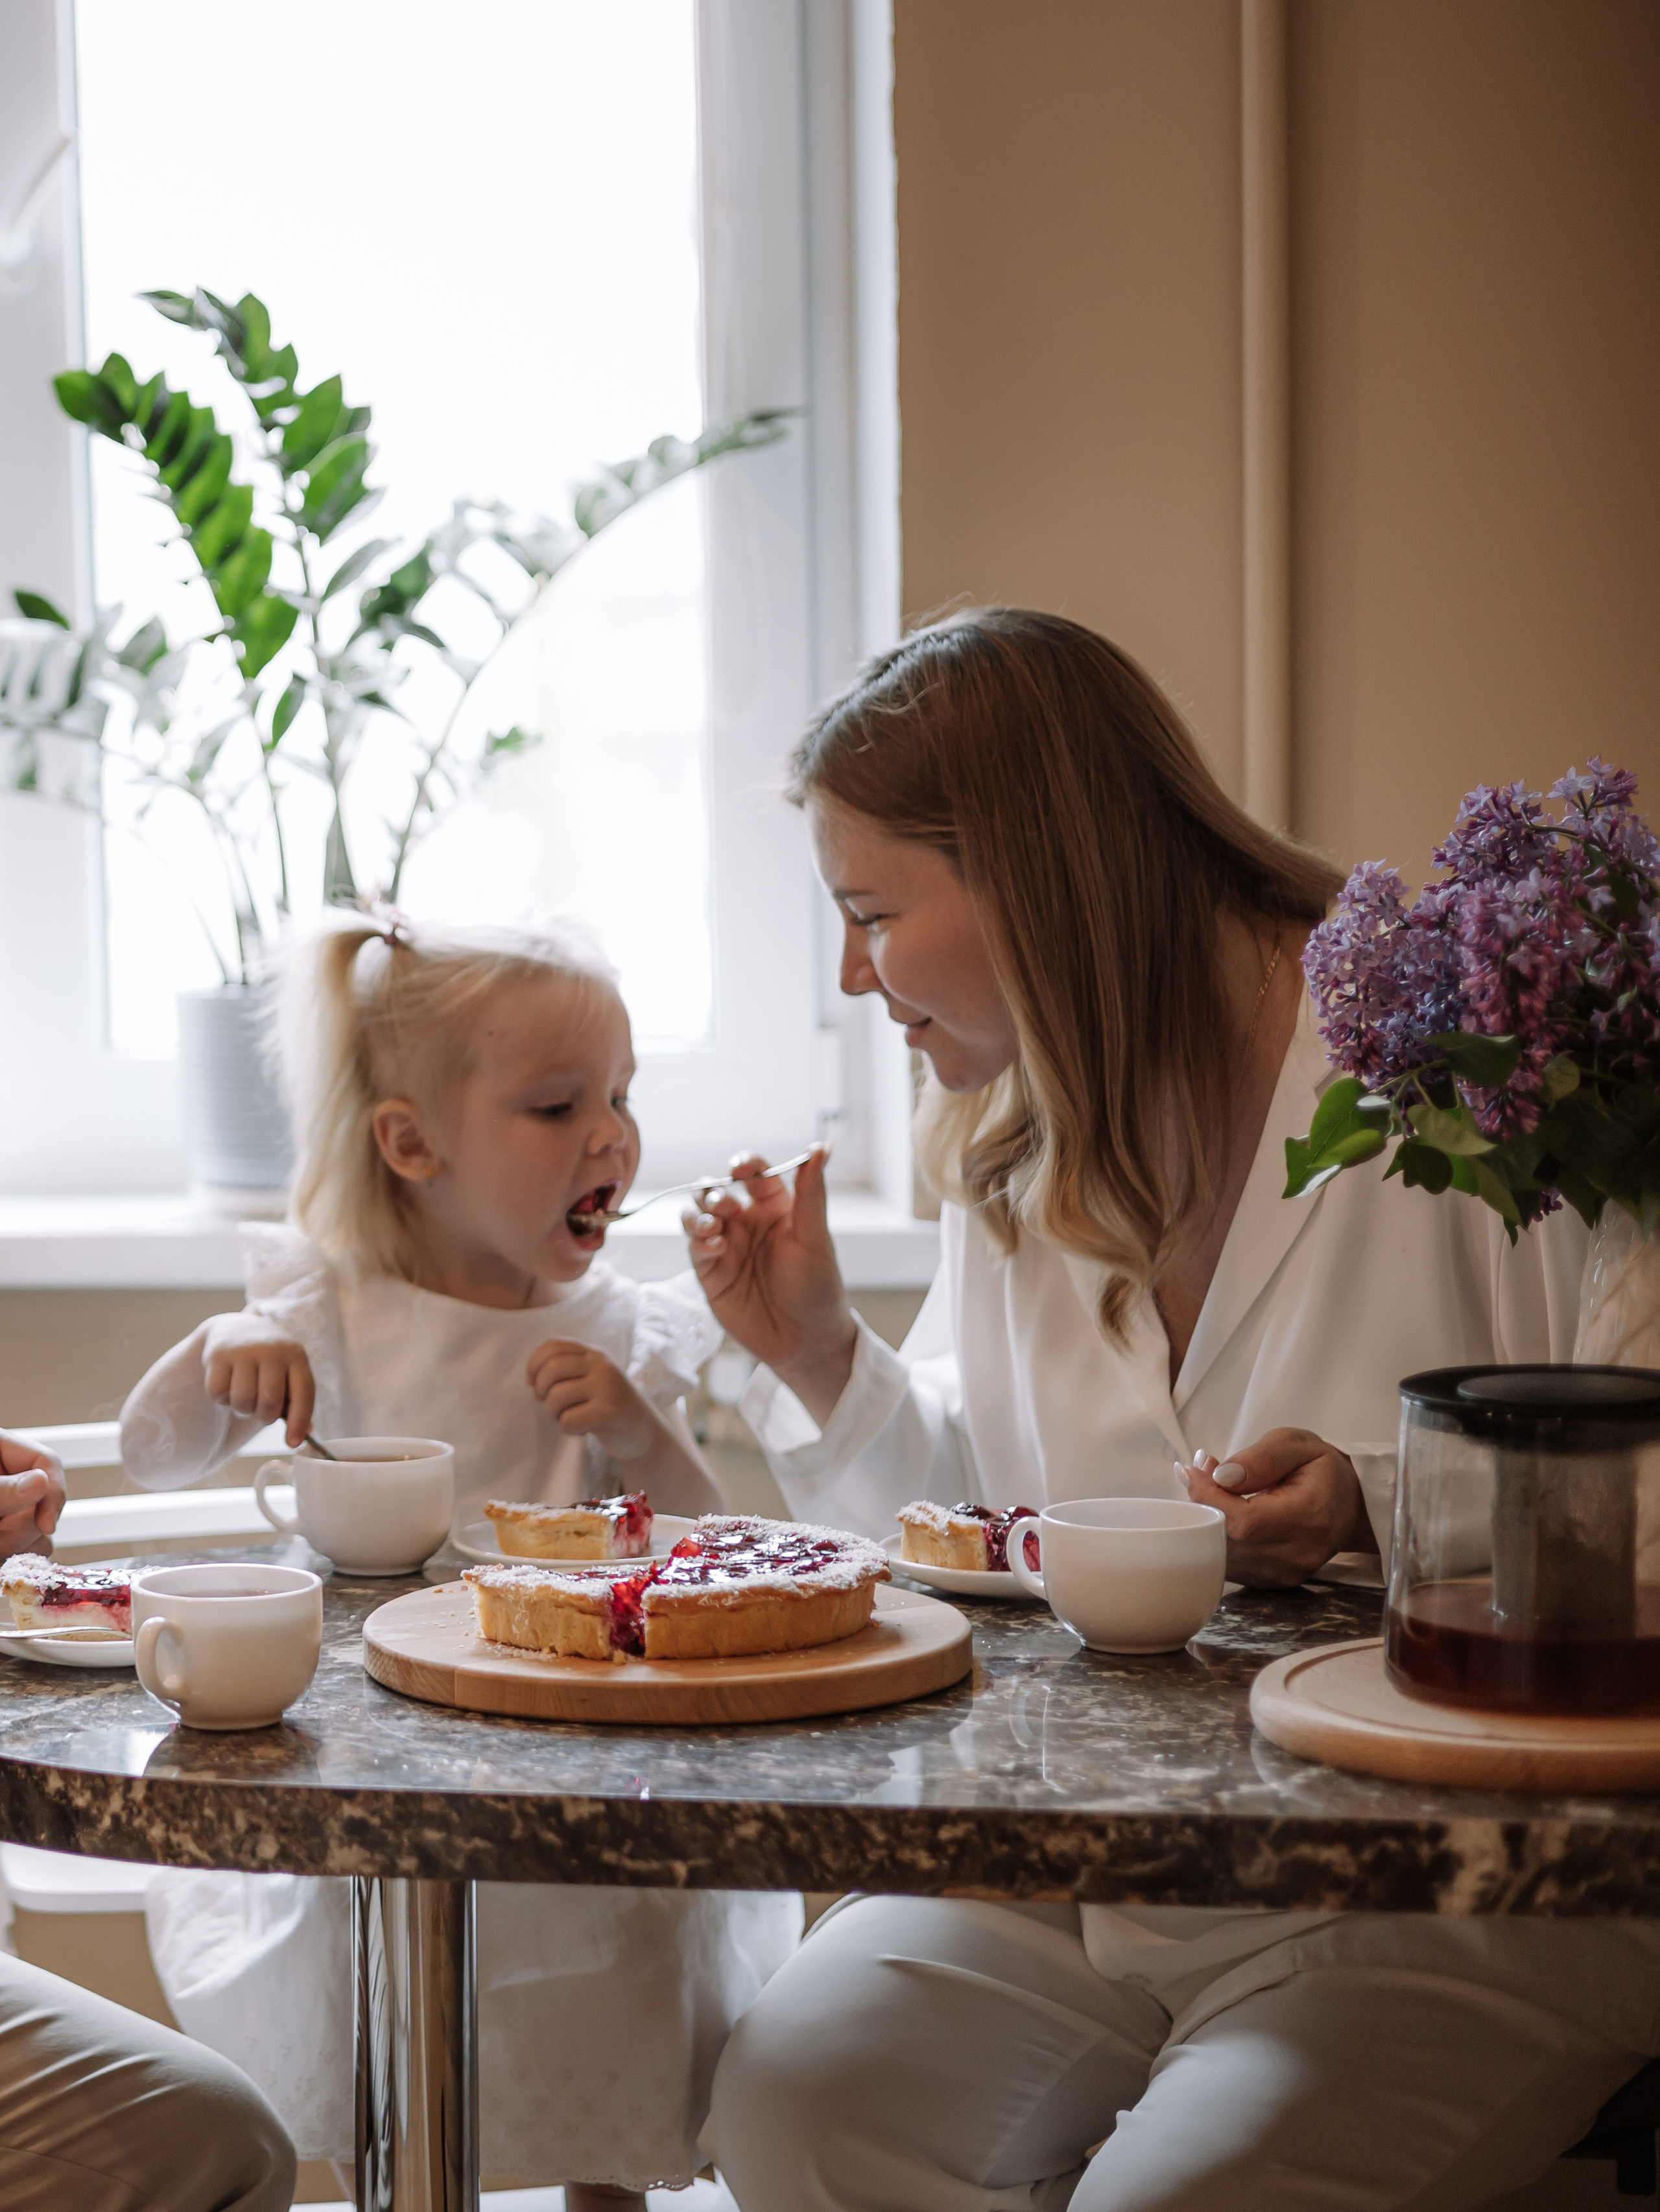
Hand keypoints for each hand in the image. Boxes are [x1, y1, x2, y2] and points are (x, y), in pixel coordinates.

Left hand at [0, 1430, 64, 1555]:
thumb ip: (2, 1488)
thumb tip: (41, 1481)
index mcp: (2, 1451)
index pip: (47, 1462)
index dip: (54, 1494)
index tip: (47, 1526)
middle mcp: (12, 1480)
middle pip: (46, 1501)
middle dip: (27, 1528)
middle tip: (0, 1541)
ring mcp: (10, 1509)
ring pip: (41, 1530)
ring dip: (22, 1546)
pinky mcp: (8, 1532)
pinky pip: (30, 1547)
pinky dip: (19, 1554)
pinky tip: (3, 1555)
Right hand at [202, 1311, 315, 1446]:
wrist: (237, 1328)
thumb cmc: (268, 1361)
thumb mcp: (288, 1373)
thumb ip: (296, 1402)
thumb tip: (302, 1435)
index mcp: (296, 1356)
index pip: (303, 1393)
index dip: (299, 1422)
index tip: (292, 1443)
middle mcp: (272, 1350)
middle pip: (269, 1403)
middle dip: (263, 1416)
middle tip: (260, 1409)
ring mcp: (244, 1351)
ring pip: (242, 1401)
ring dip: (241, 1409)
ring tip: (244, 1395)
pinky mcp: (218, 1354)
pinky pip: (217, 1394)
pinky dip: (221, 1399)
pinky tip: (227, 1384)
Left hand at [528, 1341, 656, 1459]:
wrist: (645, 1431)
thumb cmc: (609, 1406)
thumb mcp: (591, 1380)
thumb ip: (564, 1374)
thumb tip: (531, 1381)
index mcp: (594, 1354)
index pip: (553, 1347)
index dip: (534, 1365)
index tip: (532, 1383)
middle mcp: (601, 1365)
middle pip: (551, 1369)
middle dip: (541, 1391)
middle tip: (552, 1406)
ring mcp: (607, 1387)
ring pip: (556, 1397)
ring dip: (555, 1415)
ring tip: (572, 1418)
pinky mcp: (609, 1412)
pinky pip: (569, 1420)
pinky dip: (570, 1429)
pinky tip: (585, 1430)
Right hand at [684, 1147, 856, 1426]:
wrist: (806, 1342)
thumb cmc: (818, 1288)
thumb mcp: (815, 1237)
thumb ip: (811, 1191)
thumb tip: (822, 1145)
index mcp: (775, 1207)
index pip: (753, 1173)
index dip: (744, 1165)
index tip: (740, 1168)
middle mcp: (747, 1223)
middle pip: (716, 1190)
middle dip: (714, 1190)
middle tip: (724, 1203)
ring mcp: (726, 1247)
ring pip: (697, 1215)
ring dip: (698, 1212)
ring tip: (713, 1224)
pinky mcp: (711, 1274)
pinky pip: (695, 1248)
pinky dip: (699, 1241)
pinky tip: (714, 1245)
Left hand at [1177, 1429, 1376, 1587]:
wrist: (1349, 1506)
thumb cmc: (1321, 1471)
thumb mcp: (1296, 1445)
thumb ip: (1259, 1458)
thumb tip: (1220, 1477)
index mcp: (1310, 1517)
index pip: (1244, 1522)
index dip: (1208, 1497)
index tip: (1193, 1468)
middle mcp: (1298, 1554)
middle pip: (1227, 1543)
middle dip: (1201, 1506)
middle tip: (1199, 1472)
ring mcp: (1285, 1574)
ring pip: (1222, 1557)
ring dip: (1204, 1521)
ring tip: (1211, 1487)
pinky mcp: (1271, 1582)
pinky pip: (1228, 1565)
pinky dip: (1215, 1537)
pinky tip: (1221, 1510)